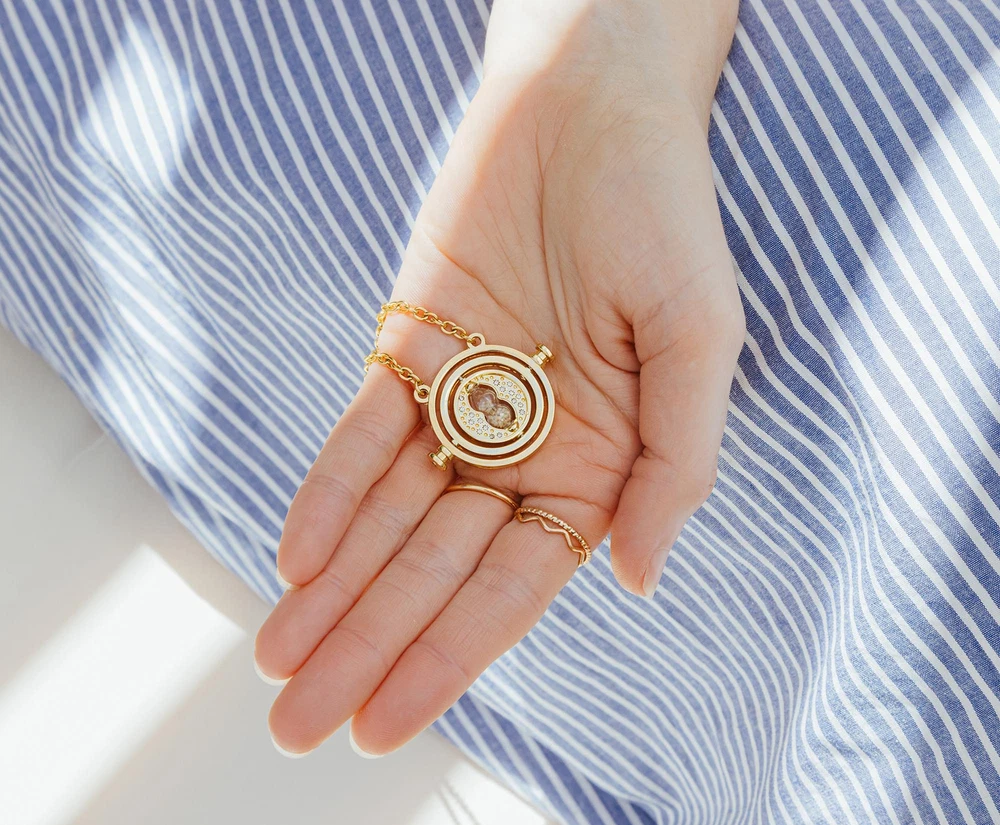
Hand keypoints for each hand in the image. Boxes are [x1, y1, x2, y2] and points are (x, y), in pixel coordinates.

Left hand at [256, 0, 742, 756]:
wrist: (591, 105)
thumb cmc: (663, 216)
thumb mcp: (699, 342)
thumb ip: (675, 462)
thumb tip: (641, 578)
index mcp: (599, 462)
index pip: (513, 583)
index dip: (451, 654)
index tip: (392, 722)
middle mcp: (526, 445)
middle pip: (436, 566)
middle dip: (372, 644)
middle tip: (306, 725)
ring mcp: (464, 399)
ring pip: (388, 514)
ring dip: (335, 587)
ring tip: (281, 662)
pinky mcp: (412, 345)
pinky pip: (362, 432)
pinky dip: (329, 490)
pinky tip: (294, 557)